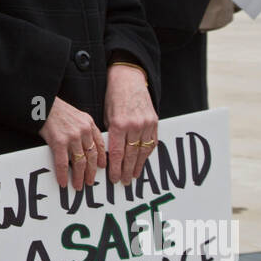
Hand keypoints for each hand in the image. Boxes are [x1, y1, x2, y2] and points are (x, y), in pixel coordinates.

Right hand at [39, 98, 105, 191]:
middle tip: (90, 182)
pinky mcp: (59, 142)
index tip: (101, 168)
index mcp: (89, 123)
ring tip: (78, 185)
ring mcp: (72, 137)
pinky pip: (62, 163)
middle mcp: (83, 131)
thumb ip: (84, 128)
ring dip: (79, 176)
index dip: (101, 158)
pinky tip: (63, 182)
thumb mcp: (77, 115)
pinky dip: (63, 175)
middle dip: (91, 172)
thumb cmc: (56, 109)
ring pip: (80, 162)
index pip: (99, 144)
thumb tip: (85, 145)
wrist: (42, 103)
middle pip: (91, 156)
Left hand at [104, 64, 158, 185]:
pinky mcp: (154, 121)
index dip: (115, 168)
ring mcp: (146, 124)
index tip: (113, 178)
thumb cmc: (113, 97)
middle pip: (130, 155)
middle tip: (123, 182)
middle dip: (126, 170)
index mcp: (119, 124)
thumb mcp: (106, 116)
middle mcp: (134, 126)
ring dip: (138, 166)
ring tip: (133, 176)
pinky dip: (147, 153)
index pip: (116, 153)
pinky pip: (152, 142)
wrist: (129, 79)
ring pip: (143, 151)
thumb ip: (109, 134)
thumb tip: (107, 154)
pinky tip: (142, 161)